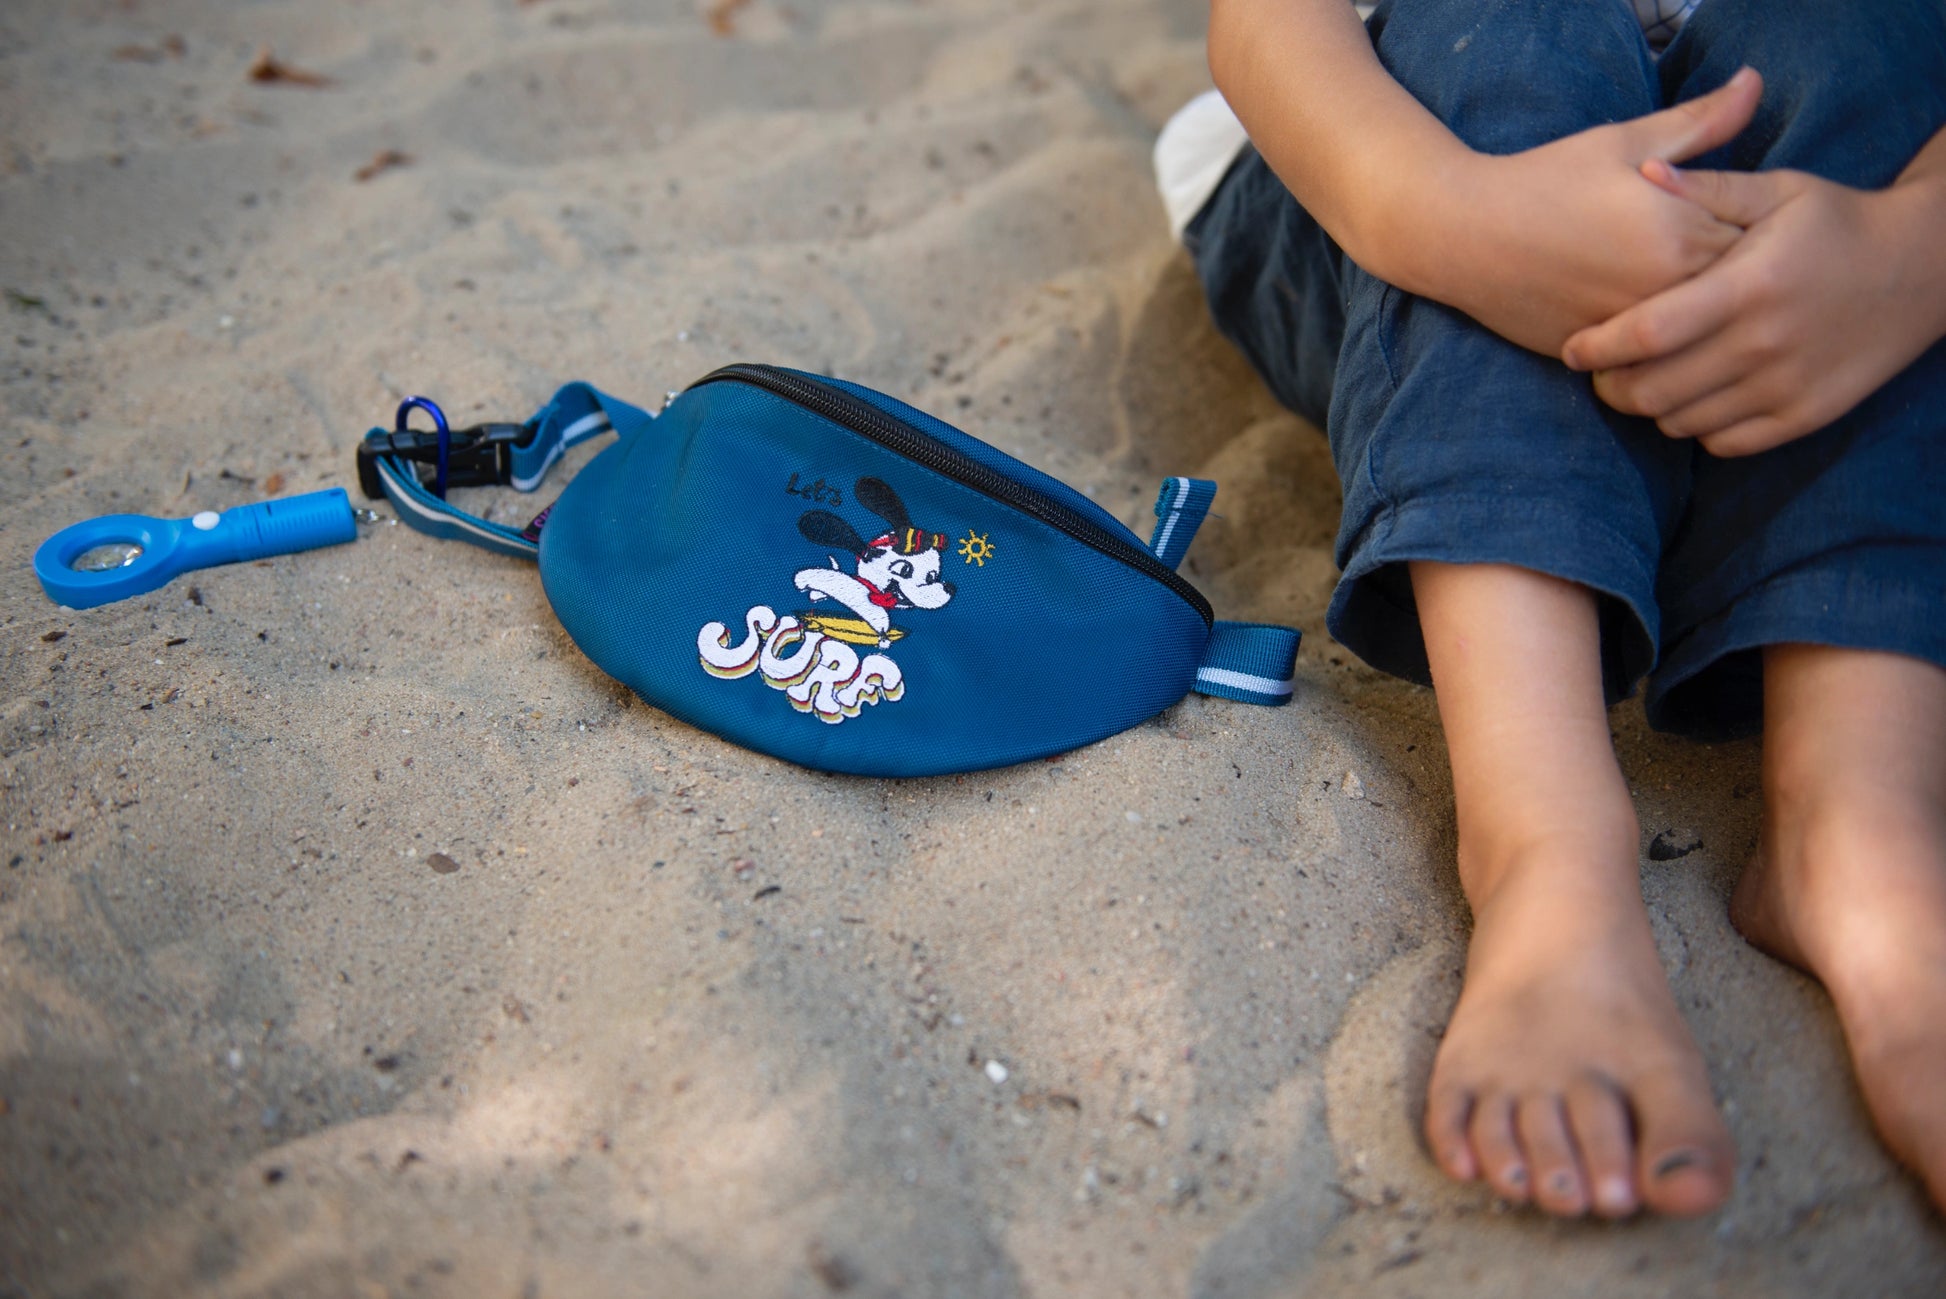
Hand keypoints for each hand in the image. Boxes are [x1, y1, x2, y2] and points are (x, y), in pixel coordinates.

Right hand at [1421, 69, 1764, 355]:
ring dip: (1711, 325)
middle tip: (1752, 275)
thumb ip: (1700, 122)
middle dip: (1748, 285)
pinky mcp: (1604, 357)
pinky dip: (1670, 349)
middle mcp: (1666, 290)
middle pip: (1740, 297)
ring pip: (1702, 337)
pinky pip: (1658, 362)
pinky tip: (1668, 333)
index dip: (1769, 236)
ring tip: (1708, 305)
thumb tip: (1756, 83)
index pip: (1764, 242)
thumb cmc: (1544, 181)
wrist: (1464, 238)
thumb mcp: (1624, 142)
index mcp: (1684, 232)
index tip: (1763, 229)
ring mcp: (1634, 332)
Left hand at [1562, 160, 1945, 455]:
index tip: (1571, 348)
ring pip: (1680, 422)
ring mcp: (1786, 386)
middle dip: (1611, 386)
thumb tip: (1644, 171)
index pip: (1649, 332)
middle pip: (1653, 390)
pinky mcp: (1804, 416)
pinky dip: (1695, 426)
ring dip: (1650, 407)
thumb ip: (1708, 187)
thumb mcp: (1778, 192)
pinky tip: (1693, 396)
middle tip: (1600, 371)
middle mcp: (1765, 343)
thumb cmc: (1835, 223)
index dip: (1597, 347)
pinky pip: (1722, 442)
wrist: (1922, 269)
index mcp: (1748, 284)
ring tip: (1643, 380)